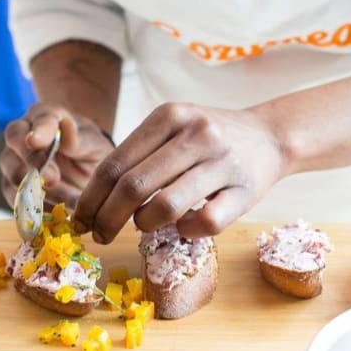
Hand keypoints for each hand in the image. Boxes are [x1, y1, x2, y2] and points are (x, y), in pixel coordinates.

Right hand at [0, 103, 114, 210]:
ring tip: (65, 203)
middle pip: (14, 144)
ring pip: (12, 174)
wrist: (86, 171)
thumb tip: (66, 127)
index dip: (37, 131)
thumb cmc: (90, 150)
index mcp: (46, 117)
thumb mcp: (94, 143)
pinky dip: (35, 209)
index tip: (36, 141)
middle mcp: (23, 136)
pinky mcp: (13, 187)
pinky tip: (55, 214)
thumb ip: (80, 139)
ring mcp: (14, 162)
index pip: (38, 120)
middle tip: (52, 179)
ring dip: (37, 191)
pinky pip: (17, 200)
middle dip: (32, 162)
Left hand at [72, 103, 286, 243]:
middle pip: (134, 187)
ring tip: (144, 224)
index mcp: (170, 116)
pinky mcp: (244, 192)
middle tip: (100, 235)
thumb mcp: (175, 127)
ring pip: (165, 207)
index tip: (80, 219)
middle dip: (107, 219)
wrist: (270, 137)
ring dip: (144, 224)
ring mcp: (222, 163)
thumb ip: (139, 154)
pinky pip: (203, 223)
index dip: (91, 198)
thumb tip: (95, 200)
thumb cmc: (212, 137)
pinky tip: (184, 225)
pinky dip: (185, 230)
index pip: (115, 164)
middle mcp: (197, 134)